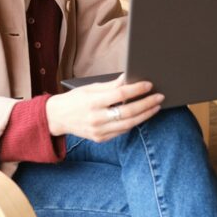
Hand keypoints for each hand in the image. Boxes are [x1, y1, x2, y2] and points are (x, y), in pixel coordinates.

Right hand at [45, 75, 163, 141]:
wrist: (57, 118)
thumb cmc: (74, 99)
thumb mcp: (90, 88)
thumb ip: (110, 85)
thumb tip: (128, 78)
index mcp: (93, 102)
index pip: (121, 94)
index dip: (137, 89)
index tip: (149, 84)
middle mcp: (96, 118)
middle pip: (128, 111)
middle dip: (147, 103)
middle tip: (159, 97)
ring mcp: (99, 131)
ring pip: (129, 124)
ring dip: (145, 115)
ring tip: (155, 106)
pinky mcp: (100, 139)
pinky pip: (122, 131)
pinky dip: (133, 123)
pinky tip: (141, 115)